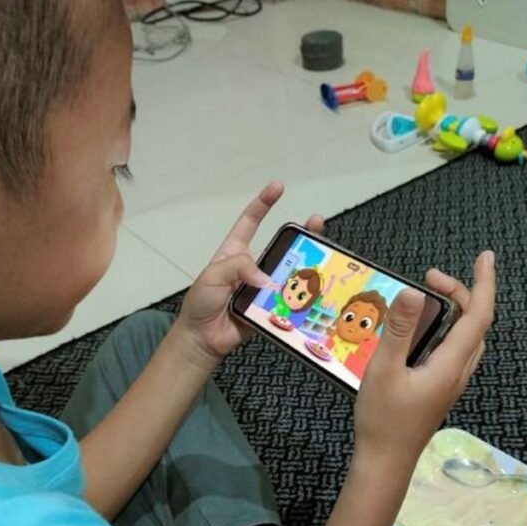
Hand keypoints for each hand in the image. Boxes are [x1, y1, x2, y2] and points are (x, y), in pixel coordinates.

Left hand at [177, 182, 324, 364]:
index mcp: (235, 253)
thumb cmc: (202, 302)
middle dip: (301, 233)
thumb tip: (265, 277)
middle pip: (281, 246)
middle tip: (317, 222)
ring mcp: (264, 287)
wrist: (203, 338)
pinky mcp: (271, 308)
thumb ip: (236, 268)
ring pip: (290, 272)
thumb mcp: (212, 276)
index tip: (278, 187)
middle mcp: (252, 267)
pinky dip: (301, 297)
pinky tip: (315, 291)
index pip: (250, 222)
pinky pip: (289, 301)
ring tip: (325, 256)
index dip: (263, 203)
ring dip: (307, 265)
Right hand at [353, 252, 495, 468]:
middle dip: (462, 292)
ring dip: (456, 310)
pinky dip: (447, 327)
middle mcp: (458, 371)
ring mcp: (451, 382)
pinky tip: (423, 328)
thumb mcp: (384, 370)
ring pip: (467, 337)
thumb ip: (398, 331)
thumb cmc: (383, 420)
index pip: (478, 315)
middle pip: (476, 323)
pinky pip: (454, 349)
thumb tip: (413, 292)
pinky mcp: (440, 388)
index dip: (484, 283)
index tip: (485, 257)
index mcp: (450, 364)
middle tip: (429, 276)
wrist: (385, 463)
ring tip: (429, 293)